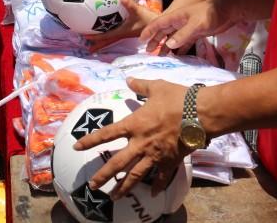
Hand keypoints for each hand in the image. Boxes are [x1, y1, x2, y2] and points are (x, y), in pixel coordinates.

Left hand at [75, 77, 188, 197]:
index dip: (90, 141)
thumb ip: (140, 85)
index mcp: (134, 124)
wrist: (199, 114)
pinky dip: (157, 186)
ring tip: (114, 198)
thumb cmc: (176, 98)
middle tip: (92, 186)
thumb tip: (128, 79)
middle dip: (103, 176)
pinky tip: (153, 194)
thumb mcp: (156, 87)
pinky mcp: (170, 161)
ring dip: (123, 187)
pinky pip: (161, 177)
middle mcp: (140, 143)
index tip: (77, 148)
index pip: (106, 134)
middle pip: (117, 163)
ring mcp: (155, 155)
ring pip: (135, 175)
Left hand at [87, 0, 158, 51]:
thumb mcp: (139, 11)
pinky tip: (106, 25)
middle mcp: (122, 34)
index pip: (106, 36)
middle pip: (107, 39)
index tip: (84, 37)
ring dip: (102, 38)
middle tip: (84, 42)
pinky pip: (115, 31)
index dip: (95, 37)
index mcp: (122, 32)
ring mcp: (125, 32)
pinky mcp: (128, 29)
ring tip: (91, 38)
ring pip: (111, 36)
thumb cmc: (149, 20)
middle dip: (96, 42)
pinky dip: (109, 30)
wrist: (159, 25)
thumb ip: (129, 4)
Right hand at [140, 0, 234, 52]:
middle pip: (163, 31)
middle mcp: (179, 22)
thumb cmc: (210, 14)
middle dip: (155, 40)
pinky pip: (184, 42)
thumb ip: (183, 35)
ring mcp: (188, 27)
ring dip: (166, 46)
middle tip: (148, 51)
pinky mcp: (196, 33)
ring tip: (160, 56)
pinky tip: (177, 56)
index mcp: (176, 17)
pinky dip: (179, 49)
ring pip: (173, 38)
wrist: (228, 12)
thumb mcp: (196, 24)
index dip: (149, 31)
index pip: (158, 23)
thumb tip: (168, 45)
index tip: (141, 40)